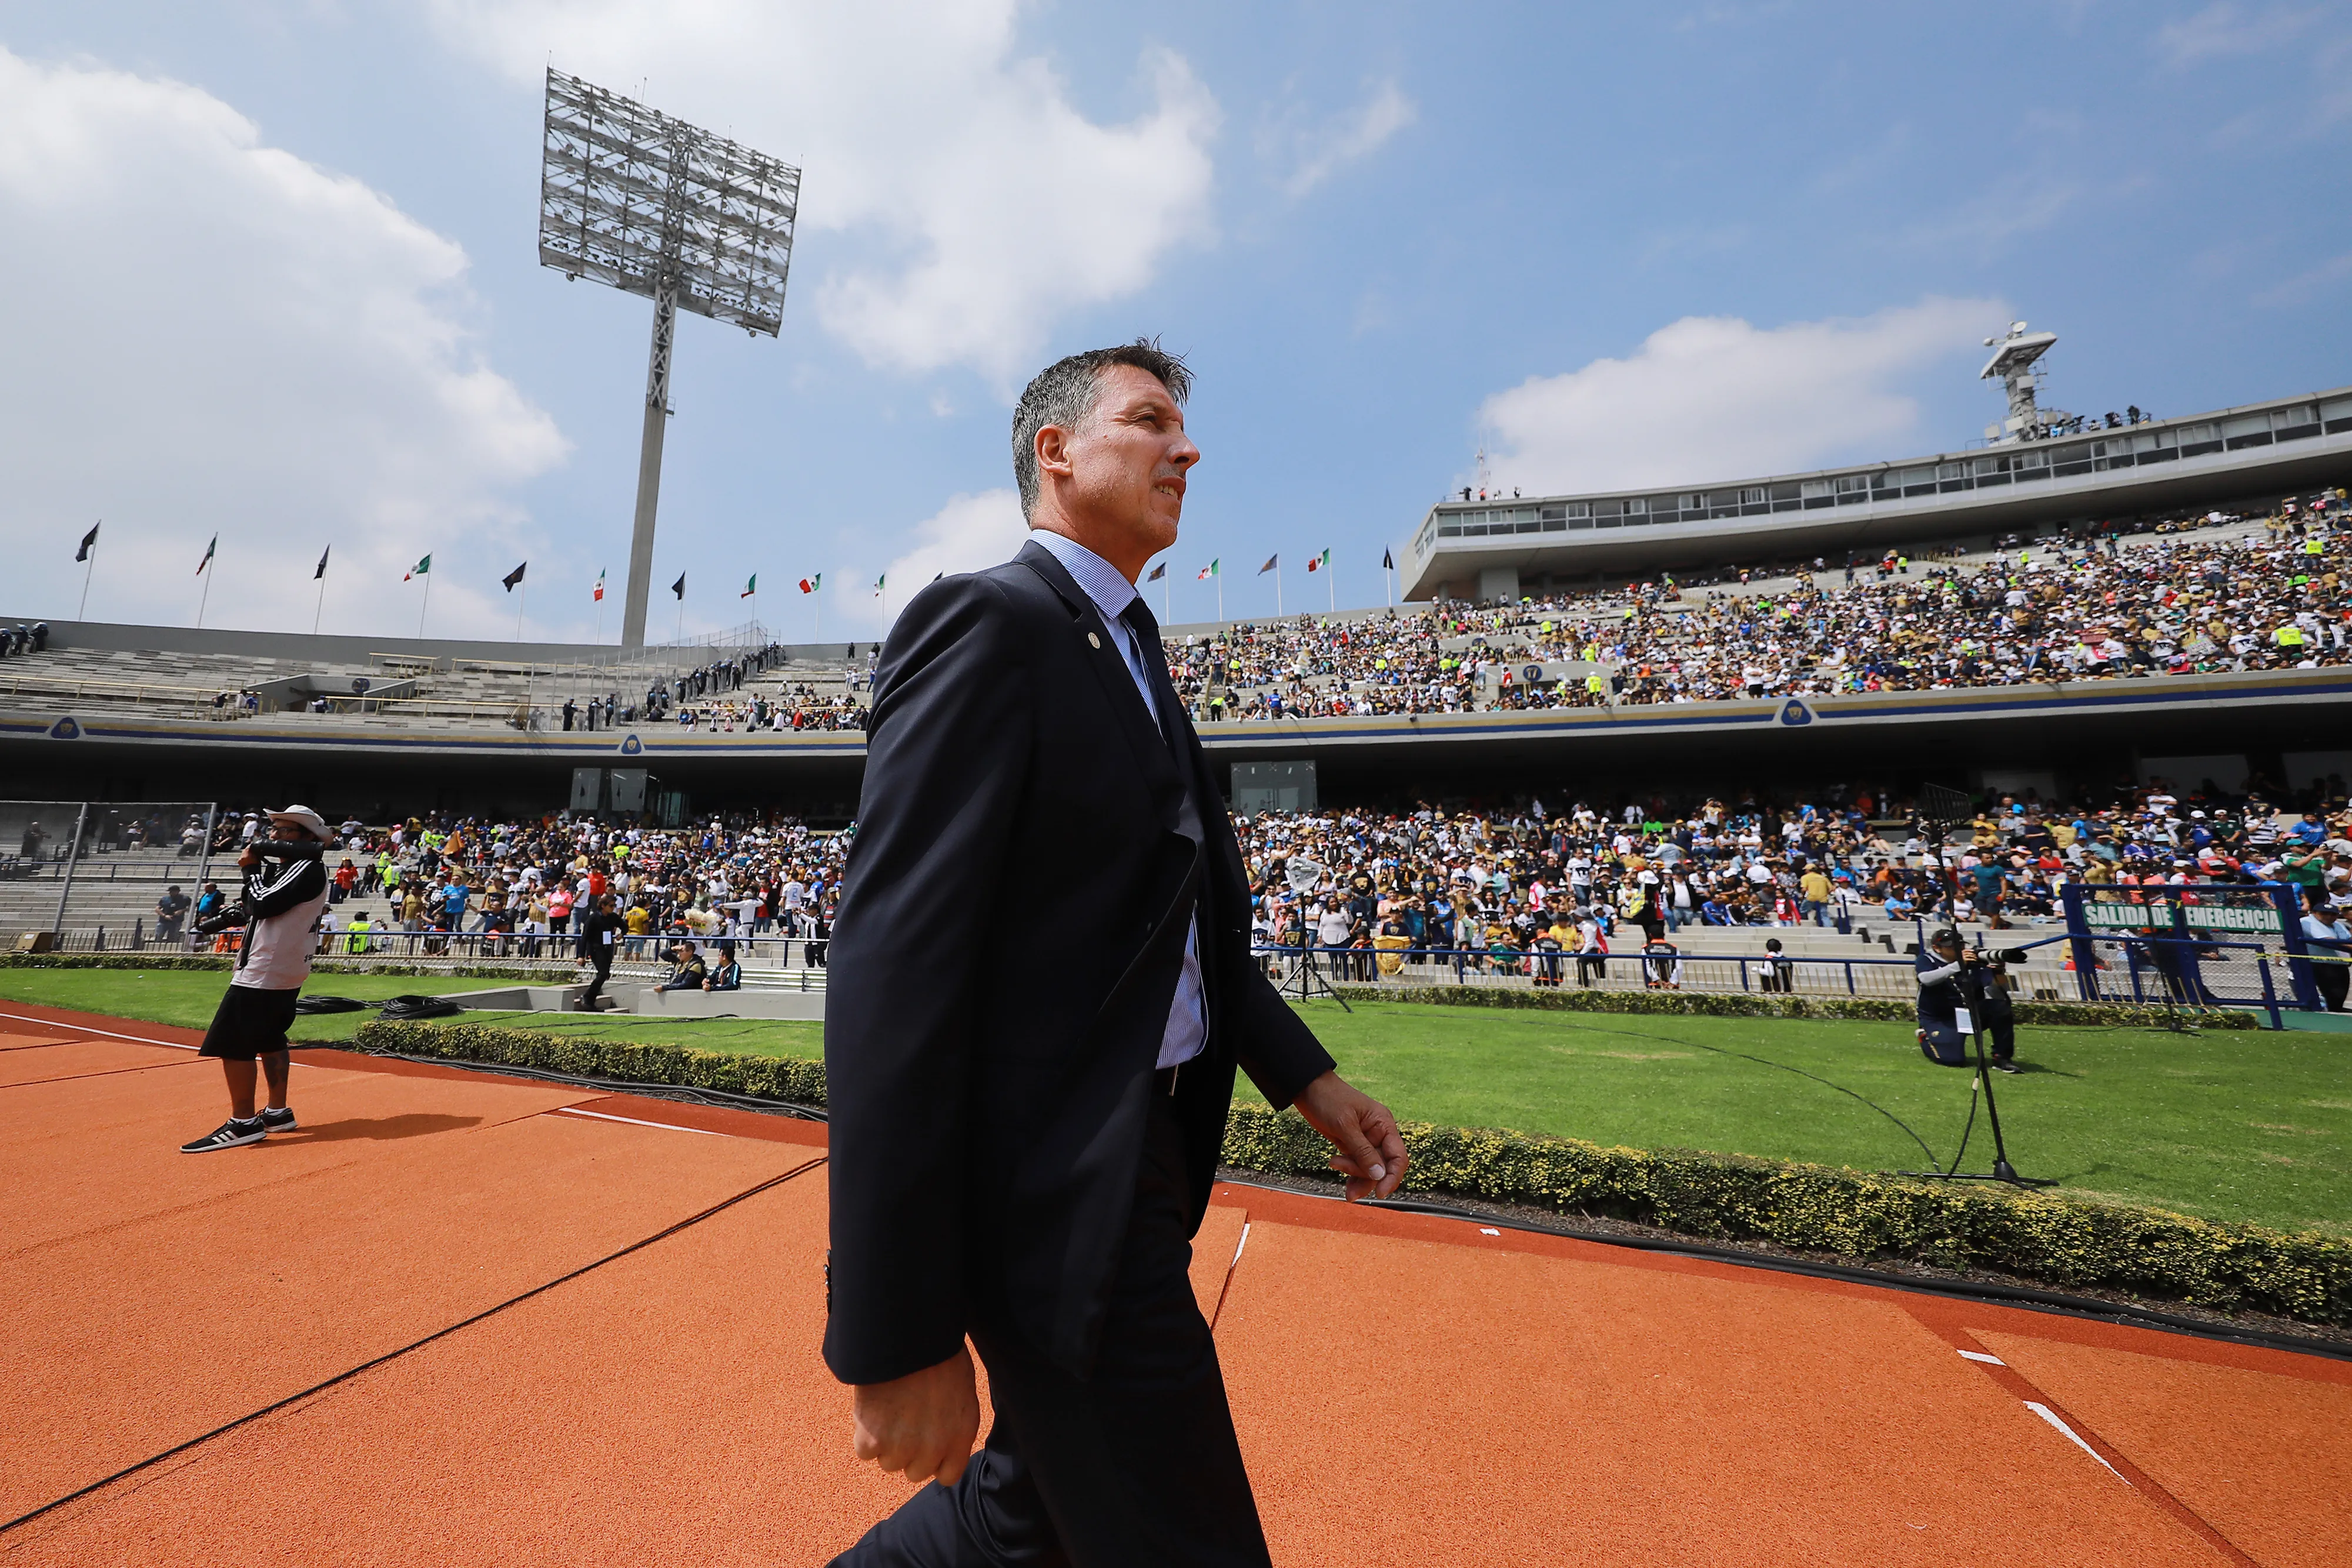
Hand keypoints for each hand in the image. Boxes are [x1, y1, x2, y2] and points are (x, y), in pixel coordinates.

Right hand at [852, 1344, 979, 1486]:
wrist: (906, 1335)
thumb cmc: (937, 1351)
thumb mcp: (961, 1389)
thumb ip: (954, 1423)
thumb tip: (942, 1435)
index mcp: (961, 1434)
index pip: (948, 1474)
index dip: (935, 1460)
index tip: (926, 1444)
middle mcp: (934, 1447)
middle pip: (915, 1472)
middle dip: (909, 1451)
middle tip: (904, 1419)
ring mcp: (902, 1447)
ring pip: (889, 1463)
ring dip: (885, 1442)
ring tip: (888, 1408)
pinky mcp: (872, 1440)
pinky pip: (864, 1451)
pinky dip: (864, 1432)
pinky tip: (872, 1407)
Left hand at [1292, 1070, 1407, 1200]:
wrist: (1307, 1088)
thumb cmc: (1328, 1099)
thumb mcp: (1345, 1125)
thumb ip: (1362, 1151)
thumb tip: (1379, 1175)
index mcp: (1384, 1124)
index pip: (1398, 1156)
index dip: (1393, 1176)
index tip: (1380, 1192)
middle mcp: (1378, 1134)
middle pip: (1382, 1166)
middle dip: (1366, 1177)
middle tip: (1344, 1176)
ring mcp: (1365, 1141)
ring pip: (1370, 1169)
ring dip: (1357, 1179)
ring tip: (1337, 1172)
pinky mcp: (1352, 1146)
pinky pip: (1358, 1166)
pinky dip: (1352, 1177)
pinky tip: (1346, 1186)